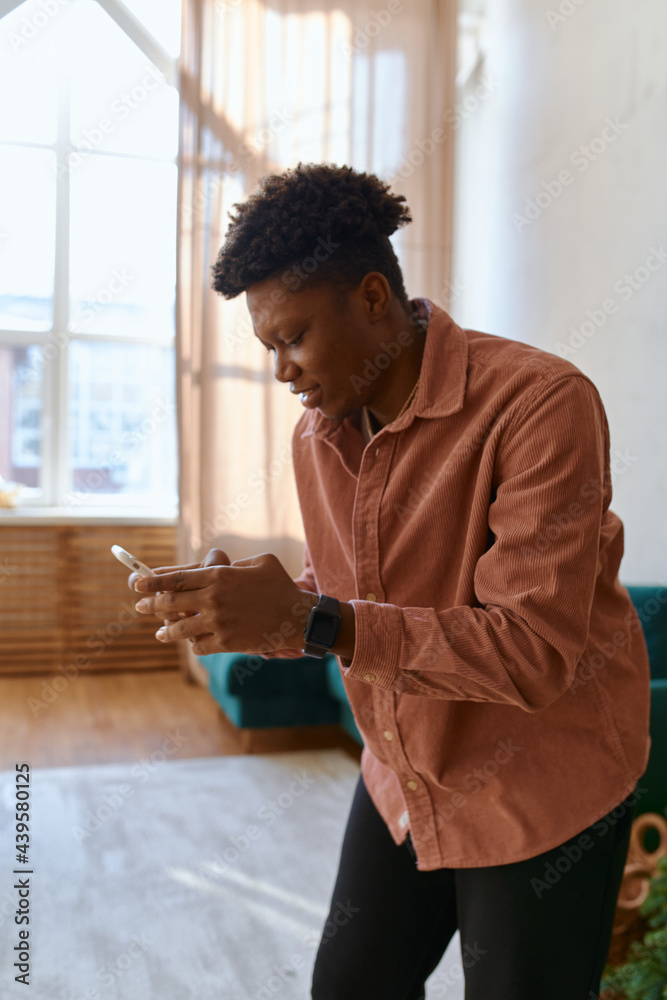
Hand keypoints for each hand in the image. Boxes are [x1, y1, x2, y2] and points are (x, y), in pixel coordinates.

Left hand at [133, 550, 317, 656]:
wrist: (298, 618)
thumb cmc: (280, 586)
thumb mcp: (258, 562)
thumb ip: (232, 564)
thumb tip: (211, 566)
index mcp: (219, 575)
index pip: (176, 578)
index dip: (153, 581)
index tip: (137, 584)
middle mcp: (214, 599)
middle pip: (171, 602)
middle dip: (151, 605)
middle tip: (141, 607)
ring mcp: (218, 623)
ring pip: (180, 628)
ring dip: (166, 631)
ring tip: (161, 633)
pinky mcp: (226, 643)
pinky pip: (198, 646)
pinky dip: (194, 644)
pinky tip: (193, 642)